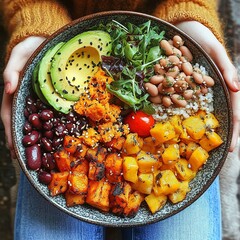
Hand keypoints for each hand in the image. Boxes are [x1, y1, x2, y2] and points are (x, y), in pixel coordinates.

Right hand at [1, 36, 45, 157]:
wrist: (46, 40)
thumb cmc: (30, 46)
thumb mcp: (19, 54)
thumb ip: (11, 69)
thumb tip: (8, 88)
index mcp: (15, 92)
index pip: (9, 116)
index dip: (11, 133)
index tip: (14, 150)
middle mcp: (26, 98)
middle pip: (23, 124)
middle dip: (24, 142)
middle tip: (27, 160)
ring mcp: (38, 99)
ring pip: (36, 122)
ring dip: (37, 138)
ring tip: (41, 154)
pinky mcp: (50, 96)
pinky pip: (50, 113)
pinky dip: (51, 126)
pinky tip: (55, 136)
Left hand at [175, 21, 239, 151]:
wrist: (181, 31)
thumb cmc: (202, 38)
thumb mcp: (215, 50)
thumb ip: (226, 67)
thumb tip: (237, 87)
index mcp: (222, 84)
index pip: (232, 109)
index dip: (233, 128)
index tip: (231, 147)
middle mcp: (210, 91)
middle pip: (218, 115)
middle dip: (220, 135)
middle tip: (220, 155)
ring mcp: (195, 91)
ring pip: (201, 113)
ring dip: (203, 131)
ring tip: (202, 149)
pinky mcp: (181, 89)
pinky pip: (182, 105)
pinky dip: (184, 117)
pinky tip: (181, 129)